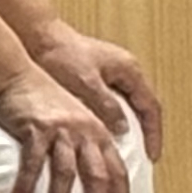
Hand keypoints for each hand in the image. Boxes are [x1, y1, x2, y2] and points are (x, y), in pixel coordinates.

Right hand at [0, 66, 130, 192]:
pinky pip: (33, 164)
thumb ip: (89, 142)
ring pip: (66, 174)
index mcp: (98, 132)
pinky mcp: (35, 130)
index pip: (118, 172)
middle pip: (97, 177)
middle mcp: (84, 132)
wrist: (17, 74)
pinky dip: (28, 186)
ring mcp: (60, 131)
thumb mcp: (77, 117)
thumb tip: (96, 173)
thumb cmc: (44, 97)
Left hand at [31, 24, 164, 163]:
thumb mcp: (86, 83)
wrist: (38, 35)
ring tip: (125, 150)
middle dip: (145, 132)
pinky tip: (105, 134)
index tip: (152, 155)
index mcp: (129, 69)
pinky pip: (114, 102)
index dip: (153, 133)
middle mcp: (125, 69)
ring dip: (129, 127)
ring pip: (128, 105)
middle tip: (143, 157)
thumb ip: (107, 106)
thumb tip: (123, 129)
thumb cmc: (60, 54)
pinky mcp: (97, 76)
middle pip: (143, 106)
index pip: (151, 106)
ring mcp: (112, 72)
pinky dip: (114, 119)